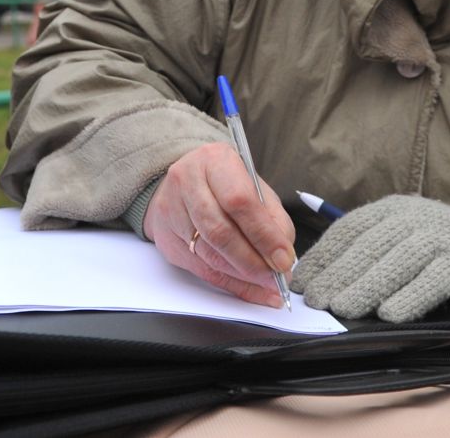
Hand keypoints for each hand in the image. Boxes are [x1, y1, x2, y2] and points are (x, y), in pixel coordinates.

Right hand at [142, 142, 295, 307]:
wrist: (184, 181)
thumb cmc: (225, 183)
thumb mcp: (254, 187)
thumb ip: (272, 217)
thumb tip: (283, 256)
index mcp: (214, 161)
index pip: (239, 202)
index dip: (263, 235)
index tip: (283, 259)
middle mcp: (187, 182)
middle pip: (220, 231)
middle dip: (253, 262)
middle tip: (276, 279)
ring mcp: (171, 210)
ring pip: (209, 254)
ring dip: (243, 277)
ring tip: (267, 286)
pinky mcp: (166, 238)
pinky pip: (201, 269)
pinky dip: (230, 284)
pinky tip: (249, 289)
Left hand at [289, 194, 449, 321]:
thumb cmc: (439, 247)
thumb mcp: (402, 236)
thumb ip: (370, 250)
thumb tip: (323, 279)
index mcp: (393, 209)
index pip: (349, 229)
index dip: (323, 255)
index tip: (302, 280)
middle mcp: (415, 216)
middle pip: (370, 244)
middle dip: (339, 272)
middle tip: (317, 299)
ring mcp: (442, 237)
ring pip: (398, 261)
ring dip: (367, 285)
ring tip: (343, 308)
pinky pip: (434, 280)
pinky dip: (410, 297)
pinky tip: (390, 314)